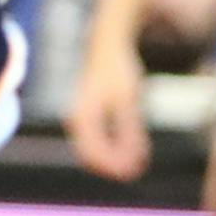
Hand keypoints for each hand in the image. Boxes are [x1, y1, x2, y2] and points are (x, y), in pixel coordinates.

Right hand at [66, 32, 152, 180]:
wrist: (107, 44)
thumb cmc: (118, 69)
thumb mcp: (128, 99)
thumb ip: (130, 130)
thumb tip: (136, 161)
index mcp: (82, 116)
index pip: (91, 153)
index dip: (111, 167)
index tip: (133, 172)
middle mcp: (76, 120)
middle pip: (90, 156)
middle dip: (112, 167)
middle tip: (137, 171)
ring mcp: (80, 119)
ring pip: (93, 151)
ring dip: (114, 160)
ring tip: (139, 164)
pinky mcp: (89, 117)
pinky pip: (98, 142)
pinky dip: (114, 150)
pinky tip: (135, 150)